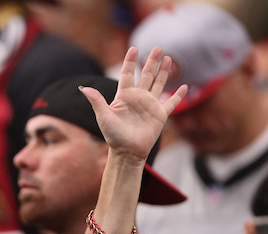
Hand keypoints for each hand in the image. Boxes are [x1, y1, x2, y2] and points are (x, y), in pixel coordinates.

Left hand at [80, 46, 187, 164]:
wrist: (127, 152)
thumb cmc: (113, 135)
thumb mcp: (104, 116)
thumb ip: (96, 101)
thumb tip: (84, 88)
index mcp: (124, 96)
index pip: (128, 74)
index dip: (130, 61)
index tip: (134, 48)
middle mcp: (138, 98)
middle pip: (146, 75)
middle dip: (152, 61)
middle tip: (158, 47)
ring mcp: (150, 105)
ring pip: (159, 84)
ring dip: (164, 72)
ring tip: (168, 58)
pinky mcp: (160, 115)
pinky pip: (171, 103)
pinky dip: (178, 95)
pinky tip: (184, 86)